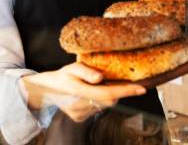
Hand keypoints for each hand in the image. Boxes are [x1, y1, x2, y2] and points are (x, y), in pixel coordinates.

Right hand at [21, 62, 146, 121]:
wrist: (45, 91)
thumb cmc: (61, 75)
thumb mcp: (71, 68)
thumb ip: (86, 71)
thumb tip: (101, 77)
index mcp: (78, 91)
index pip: (108, 93)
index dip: (126, 91)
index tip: (142, 88)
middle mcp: (80, 105)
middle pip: (109, 100)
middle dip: (116, 91)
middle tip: (112, 80)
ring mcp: (80, 114)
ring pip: (104, 105)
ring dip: (105, 95)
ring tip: (94, 86)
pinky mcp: (80, 119)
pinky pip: (97, 109)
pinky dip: (98, 101)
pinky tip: (88, 94)